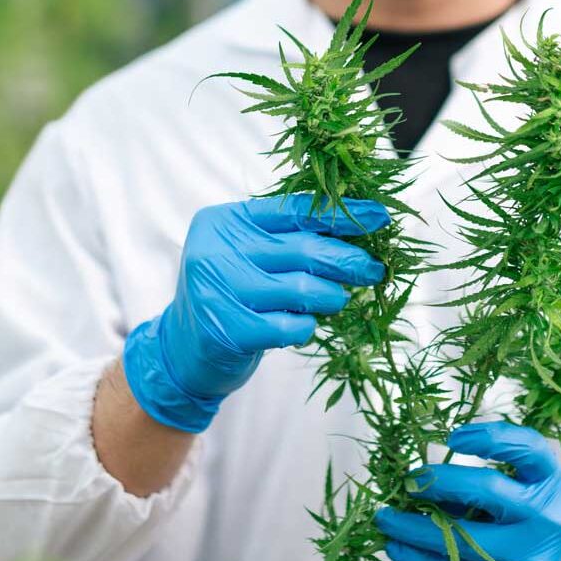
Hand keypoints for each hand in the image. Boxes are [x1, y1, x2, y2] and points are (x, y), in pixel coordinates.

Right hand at [122, 193, 388, 432]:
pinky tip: (302, 325)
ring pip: (302, 289)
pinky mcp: (229, 330)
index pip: (294, 209)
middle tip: (374, 270)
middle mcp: (217, 251)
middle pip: (304, 249)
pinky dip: (306, 326)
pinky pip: (290, 325)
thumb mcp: (247, 254)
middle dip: (348, 260)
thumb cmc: (229, 293)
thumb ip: (287, 238)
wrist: (181, 350)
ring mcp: (220, 291)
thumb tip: (358, 229)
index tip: (379, 217)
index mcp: (225, 221)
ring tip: (336, 299)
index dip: (342, 214)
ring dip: (331, 296)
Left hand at [374, 421, 560, 560]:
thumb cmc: (541, 520)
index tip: (453, 436)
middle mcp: (543, 516)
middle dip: (438, 481)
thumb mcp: (535, 489)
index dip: (489, 436)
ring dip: (412, 526)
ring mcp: (524, 554)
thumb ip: (496, 474)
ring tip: (384, 516)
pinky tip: (396, 545)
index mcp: (552, 481)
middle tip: (409, 480)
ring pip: (458, 536)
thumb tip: (425, 470)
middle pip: (486, 489)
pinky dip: (417, 556)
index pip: (527, 447)